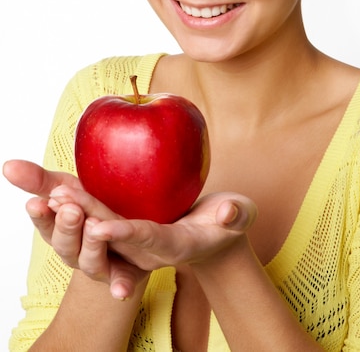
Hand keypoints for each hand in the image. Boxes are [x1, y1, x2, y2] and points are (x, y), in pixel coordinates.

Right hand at [3, 160, 146, 298]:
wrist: (133, 238)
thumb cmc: (93, 210)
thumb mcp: (69, 188)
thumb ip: (40, 180)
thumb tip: (8, 165)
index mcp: (62, 231)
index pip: (46, 225)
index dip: (42, 216)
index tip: (38, 202)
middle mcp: (77, 252)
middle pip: (67, 245)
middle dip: (67, 227)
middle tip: (70, 209)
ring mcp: (101, 265)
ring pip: (91, 261)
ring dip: (92, 246)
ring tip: (95, 226)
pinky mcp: (126, 273)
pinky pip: (123, 281)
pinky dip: (120, 285)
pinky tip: (121, 291)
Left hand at [48, 184, 257, 271]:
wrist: (211, 233)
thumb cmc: (228, 222)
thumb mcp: (239, 217)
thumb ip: (236, 215)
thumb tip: (229, 212)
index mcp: (174, 245)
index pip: (148, 239)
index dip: (125, 234)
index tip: (101, 227)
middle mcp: (146, 246)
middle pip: (113, 235)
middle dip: (87, 219)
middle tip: (61, 200)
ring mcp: (133, 235)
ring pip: (98, 224)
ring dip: (74, 212)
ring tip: (50, 192)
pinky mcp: (125, 220)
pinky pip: (97, 211)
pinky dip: (76, 200)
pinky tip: (56, 184)